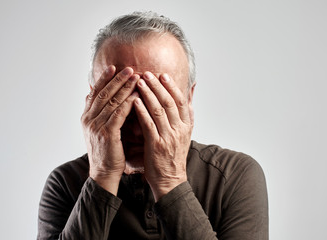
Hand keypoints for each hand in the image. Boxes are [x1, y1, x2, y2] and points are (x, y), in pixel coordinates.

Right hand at [81, 66, 138, 194]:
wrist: (103, 173)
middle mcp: (88, 119)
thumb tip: (103, 97)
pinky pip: (119, 114)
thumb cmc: (106, 151)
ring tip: (136, 77)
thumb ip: (101, 114)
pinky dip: (128, 103)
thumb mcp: (99, 130)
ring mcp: (96, 126)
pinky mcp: (107, 134)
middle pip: (103, 94)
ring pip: (111, 101)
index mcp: (86, 117)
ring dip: (125, 88)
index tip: (113, 67)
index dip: (103, 79)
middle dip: (116, 79)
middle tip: (128, 68)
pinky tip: (137, 95)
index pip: (95, 93)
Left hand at [134, 72, 193, 200]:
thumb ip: (188, 111)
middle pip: (169, 102)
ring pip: (158, 110)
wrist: (171, 180)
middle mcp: (180, 129)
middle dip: (158, 86)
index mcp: (187, 125)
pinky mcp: (156, 145)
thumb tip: (192, 90)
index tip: (162, 74)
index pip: (181, 101)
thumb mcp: (186, 133)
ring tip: (139, 82)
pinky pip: (149, 124)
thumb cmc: (174, 155)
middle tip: (147, 73)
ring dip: (148, 94)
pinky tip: (134, 101)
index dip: (171, 86)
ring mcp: (168, 137)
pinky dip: (142, 111)